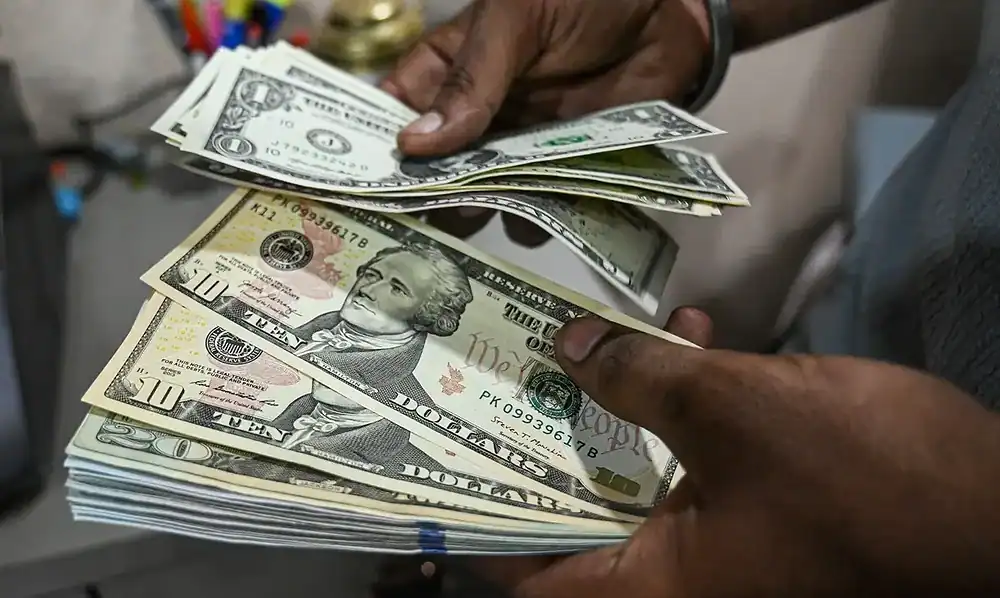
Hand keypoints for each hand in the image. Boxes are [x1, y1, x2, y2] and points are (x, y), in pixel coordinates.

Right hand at [381, 0, 711, 244]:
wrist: (672, 11)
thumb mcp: (516, 20)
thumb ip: (472, 80)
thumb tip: (415, 143)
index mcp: (449, 69)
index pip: (395, 113)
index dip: (375, 147)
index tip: (361, 186)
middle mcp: (477, 115)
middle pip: (433, 168)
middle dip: (424, 194)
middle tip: (415, 222)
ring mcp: (518, 146)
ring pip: (481, 196)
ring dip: (477, 213)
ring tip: (474, 222)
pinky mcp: (562, 171)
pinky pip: (538, 210)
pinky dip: (536, 223)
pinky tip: (537, 220)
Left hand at [464, 311, 999, 596]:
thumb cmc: (861, 481)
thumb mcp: (733, 412)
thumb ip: (642, 377)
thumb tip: (572, 347)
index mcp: (652, 590)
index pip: (528, 576)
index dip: (473, 525)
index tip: (436, 468)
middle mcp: (677, 582)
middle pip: (572, 514)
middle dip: (539, 439)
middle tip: (495, 379)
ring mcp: (723, 550)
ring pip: (637, 477)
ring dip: (617, 404)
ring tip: (591, 336)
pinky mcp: (764, 514)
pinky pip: (696, 461)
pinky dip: (685, 404)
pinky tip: (692, 335)